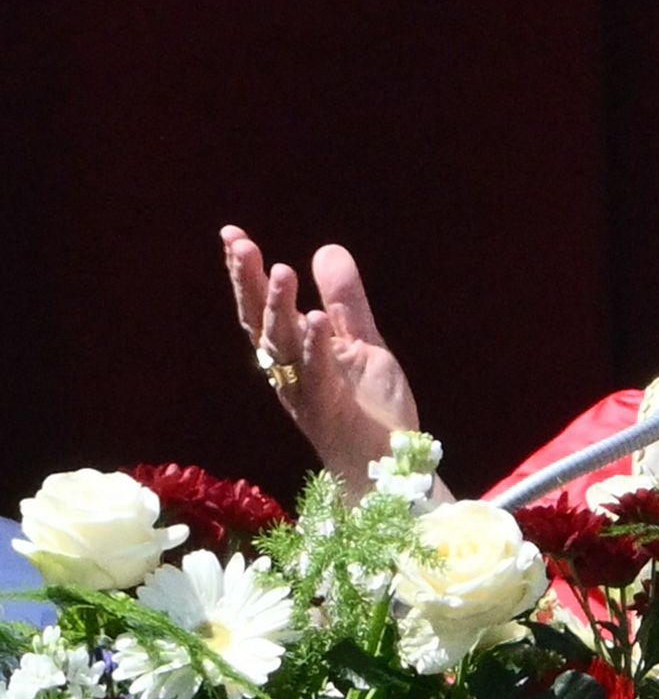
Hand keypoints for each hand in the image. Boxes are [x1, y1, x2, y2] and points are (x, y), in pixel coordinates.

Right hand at [222, 225, 420, 495]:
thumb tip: (324, 249)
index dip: (246, 273)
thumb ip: (344, 301)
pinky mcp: (329, 409)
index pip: (262, 307)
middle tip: (239, 244)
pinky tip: (315, 318)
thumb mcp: (361, 342)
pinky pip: (318, 373)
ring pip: (283, 345)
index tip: (231, 235)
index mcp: (293, 353)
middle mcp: (289, 371)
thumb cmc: (370, 407)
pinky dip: (315, 345)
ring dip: (280, 308)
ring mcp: (305, 390)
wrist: (388, 463)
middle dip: (249, 283)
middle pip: (260, 321)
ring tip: (282, 270)